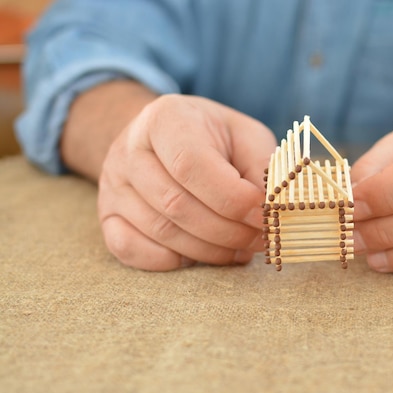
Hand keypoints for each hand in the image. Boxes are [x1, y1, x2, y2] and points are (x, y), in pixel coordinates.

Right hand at [97, 94, 275, 270]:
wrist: (163, 141)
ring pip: (161, 232)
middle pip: (176, 204)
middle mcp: (129, 150)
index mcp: (165, 118)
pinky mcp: (107, 218)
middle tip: (262, 239)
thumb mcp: (246, 137)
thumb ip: (262, 166)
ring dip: (211, 250)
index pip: (191, 164)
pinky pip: (132, 251)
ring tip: (243, 248)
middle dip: (228, 231)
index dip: (233, 198)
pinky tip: (205, 254)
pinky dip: (174, 262)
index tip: (266, 215)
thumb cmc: (214, 139)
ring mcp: (112, 186)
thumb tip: (274, 207)